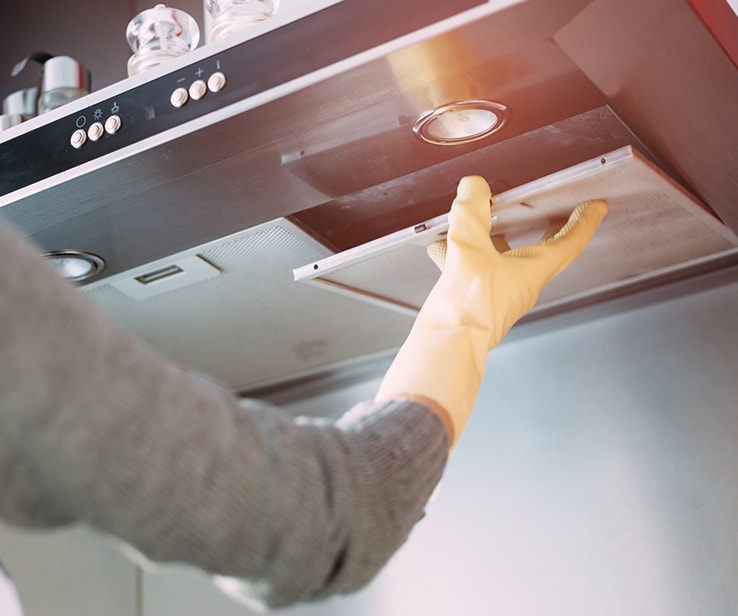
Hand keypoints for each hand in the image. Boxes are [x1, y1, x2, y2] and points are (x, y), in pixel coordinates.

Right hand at [375, 175, 606, 447]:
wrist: (446, 348)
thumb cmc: (467, 310)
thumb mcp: (469, 250)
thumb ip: (472, 214)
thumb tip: (474, 187)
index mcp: (531, 272)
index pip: (569, 243)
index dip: (584, 221)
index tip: (596, 207)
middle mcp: (519, 284)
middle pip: (540, 251)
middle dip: (548, 228)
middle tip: (556, 211)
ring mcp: (497, 294)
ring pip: (502, 257)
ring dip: (494, 236)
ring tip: (479, 217)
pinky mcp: (475, 301)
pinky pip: (473, 269)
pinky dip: (461, 253)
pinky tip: (439, 246)